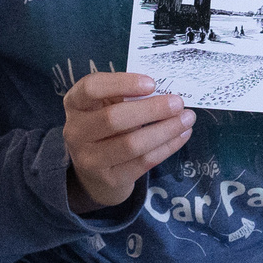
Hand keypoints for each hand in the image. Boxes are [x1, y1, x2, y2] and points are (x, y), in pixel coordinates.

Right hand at [62, 71, 191, 211]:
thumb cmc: (106, 126)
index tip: (152, 83)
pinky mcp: (110, 179)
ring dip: (165, 130)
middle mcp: (75, 131)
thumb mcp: (106, 104)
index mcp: (74, 104)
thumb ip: (126, 95)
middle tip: (178, 103)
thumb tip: (164, 91)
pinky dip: (167, 147)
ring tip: (187, 119)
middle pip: (113, 119)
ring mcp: (90, 159)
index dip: (122, 83)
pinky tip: (182, 135)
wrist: (96, 172)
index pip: (91, 88)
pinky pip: (143, 162)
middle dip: (151, 110)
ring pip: (131, 144)